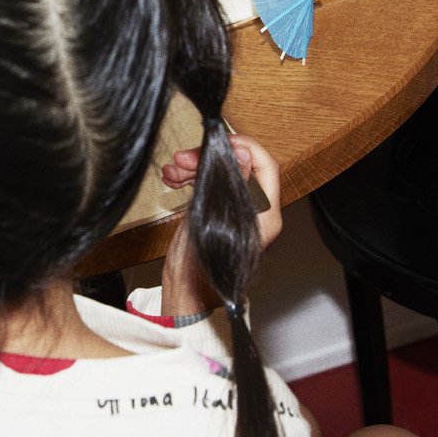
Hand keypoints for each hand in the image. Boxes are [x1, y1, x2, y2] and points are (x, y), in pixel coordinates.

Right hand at [160, 135, 283, 316]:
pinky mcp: (220, 215)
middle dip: (210, 158)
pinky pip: (210, 187)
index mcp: (266, 214)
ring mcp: (238, 213)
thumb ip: (233, 184)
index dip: (243, 147)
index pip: (266, 166)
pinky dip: (191, 180)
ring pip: (221, 175)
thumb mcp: (217, 218)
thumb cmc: (203, 267)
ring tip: (171, 170)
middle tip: (182, 158)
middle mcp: (257, 212)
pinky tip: (172, 180)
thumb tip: (244, 152)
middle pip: (240, 167)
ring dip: (195, 167)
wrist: (186, 295)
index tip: (218, 141)